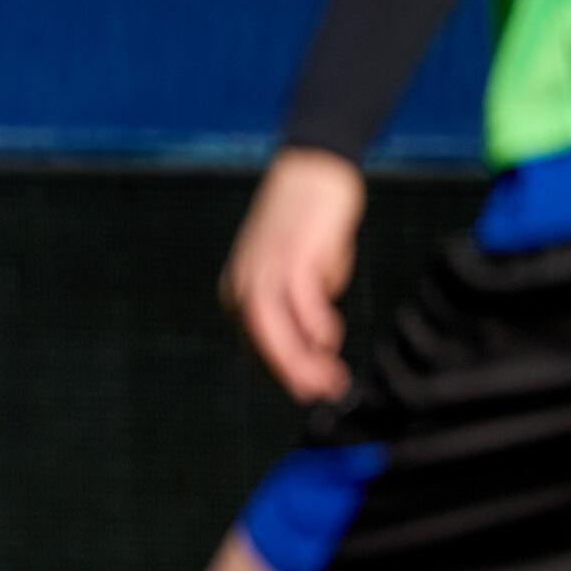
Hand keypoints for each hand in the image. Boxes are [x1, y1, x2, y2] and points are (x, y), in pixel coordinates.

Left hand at [222, 147, 364, 403]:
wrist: (313, 173)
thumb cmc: (308, 228)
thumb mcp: (297, 275)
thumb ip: (299, 310)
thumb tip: (315, 347)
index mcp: (240, 293)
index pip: (255, 347)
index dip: (282, 374)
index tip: (308, 392)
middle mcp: (245, 285)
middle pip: (259, 343)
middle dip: (288, 375)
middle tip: (317, 397)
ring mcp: (265, 270)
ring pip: (273, 328)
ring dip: (300, 360)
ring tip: (328, 381)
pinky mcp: (291, 256)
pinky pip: (298, 300)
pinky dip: (314, 324)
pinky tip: (329, 337)